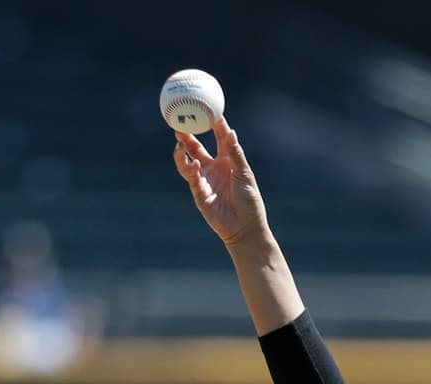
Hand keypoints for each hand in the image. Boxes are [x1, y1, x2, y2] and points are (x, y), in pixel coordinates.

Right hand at [173, 115, 268, 249]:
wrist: (246, 229)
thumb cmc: (249, 202)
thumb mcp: (244, 174)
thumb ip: (235, 153)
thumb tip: (230, 130)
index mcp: (227, 161)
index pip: (218, 137)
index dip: (212, 122)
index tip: (207, 107)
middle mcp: (213, 168)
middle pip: (195, 146)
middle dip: (186, 133)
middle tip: (180, 118)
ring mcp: (204, 180)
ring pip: (186, 160)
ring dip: (182, 150)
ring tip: (180, 139)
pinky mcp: (199, 193)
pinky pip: (191, 177)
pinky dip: (190, 168)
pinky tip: (194, 163)